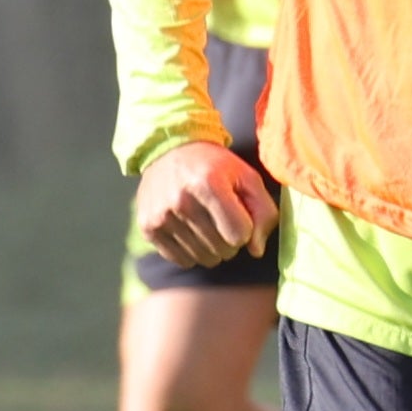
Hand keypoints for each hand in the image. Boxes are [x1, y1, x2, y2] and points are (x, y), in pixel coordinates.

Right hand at [132, 139, 278, 270]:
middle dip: (230, 239)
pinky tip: (190, 230)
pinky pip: (182, 261)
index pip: (240, 235)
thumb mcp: (247, 178)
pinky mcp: (148, 227)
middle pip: (223, 249)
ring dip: (212, 247)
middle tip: (222, 218)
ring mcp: (161, 216)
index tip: (238, 213)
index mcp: (208, 183)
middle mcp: (181, 201)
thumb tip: (256, 251)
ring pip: (204, 258)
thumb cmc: (216, 166)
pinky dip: (192, 251)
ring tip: (207, 223)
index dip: (245, 227)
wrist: (170, 150)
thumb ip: (264, 213)